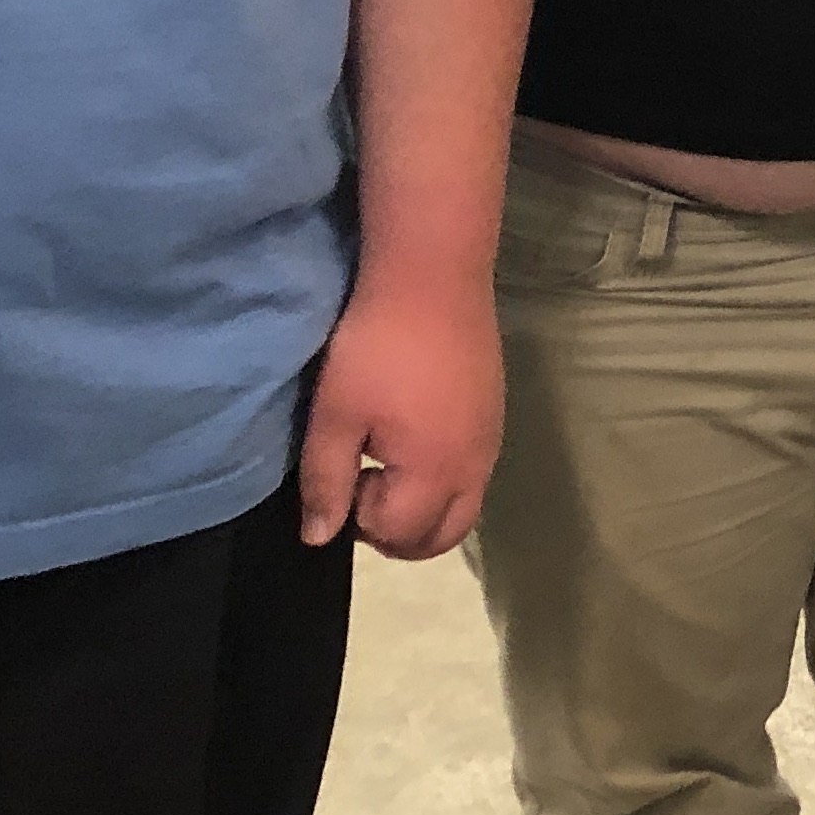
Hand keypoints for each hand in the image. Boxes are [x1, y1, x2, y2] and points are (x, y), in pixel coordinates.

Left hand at [297, 269, 504, 558]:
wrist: (433, 276)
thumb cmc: (376, 347)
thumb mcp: (335, 415)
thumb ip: (326, 483)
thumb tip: (319, 538)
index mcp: (435, 472)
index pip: (398, 532)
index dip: (359, 517)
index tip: (342, 473)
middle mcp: (474, 466)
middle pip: (444, 536)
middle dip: (399, 533)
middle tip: (362, 492)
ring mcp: (491, 439)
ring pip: (464, 506)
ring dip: (424, 507)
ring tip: (386, 462)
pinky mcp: (495, 412)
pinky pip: (474, 472)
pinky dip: (444, 478)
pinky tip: (414, 432)